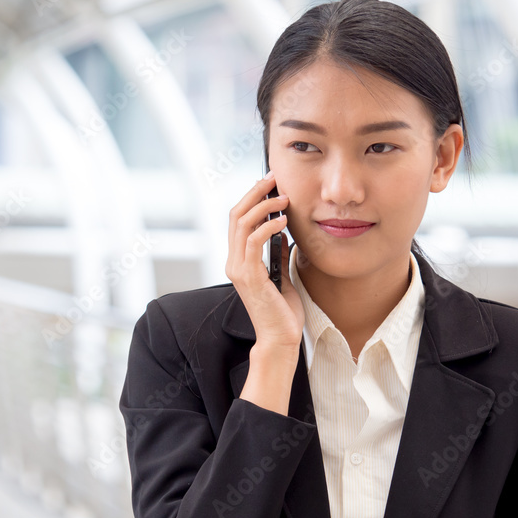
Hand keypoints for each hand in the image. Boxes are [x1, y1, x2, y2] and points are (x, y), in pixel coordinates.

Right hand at [225, 174, 304, 351]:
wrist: (281, 338)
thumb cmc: (282, 311)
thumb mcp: (282, 275)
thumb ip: (277, 254)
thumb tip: (282, 233)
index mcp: (239, 261)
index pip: (237, 221)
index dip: (251, 198)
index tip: (270, 183)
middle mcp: (233, 263)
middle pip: (235, 215)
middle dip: (255, 193)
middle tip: (274, 179)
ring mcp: (239, 269)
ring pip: (242, 224)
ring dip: (264, 206)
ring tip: (284, 198)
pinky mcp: (249, 276)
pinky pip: (253, 241)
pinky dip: (268, 226)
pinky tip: (284, 221)